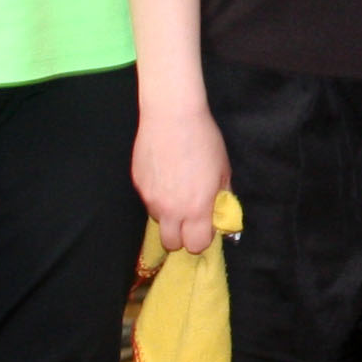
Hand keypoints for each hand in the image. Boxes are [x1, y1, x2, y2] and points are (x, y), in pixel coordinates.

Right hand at [134, 97, 231, 253]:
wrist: (171, 116)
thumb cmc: (204, 140)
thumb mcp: (223, 170)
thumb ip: (222, 199)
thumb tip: (222, 217)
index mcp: (196, 209)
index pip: (196, 245)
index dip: (202, 239)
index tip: (205, 227)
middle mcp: (170, 209)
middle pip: (171, 243)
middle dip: (181, 236)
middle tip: (189, 218)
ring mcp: (150, 198)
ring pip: (158, 220)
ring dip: (168, 214)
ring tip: (176, 190)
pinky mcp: (138, 185)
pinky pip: (148, 200)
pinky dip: (157, 195)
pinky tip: (165, 173)